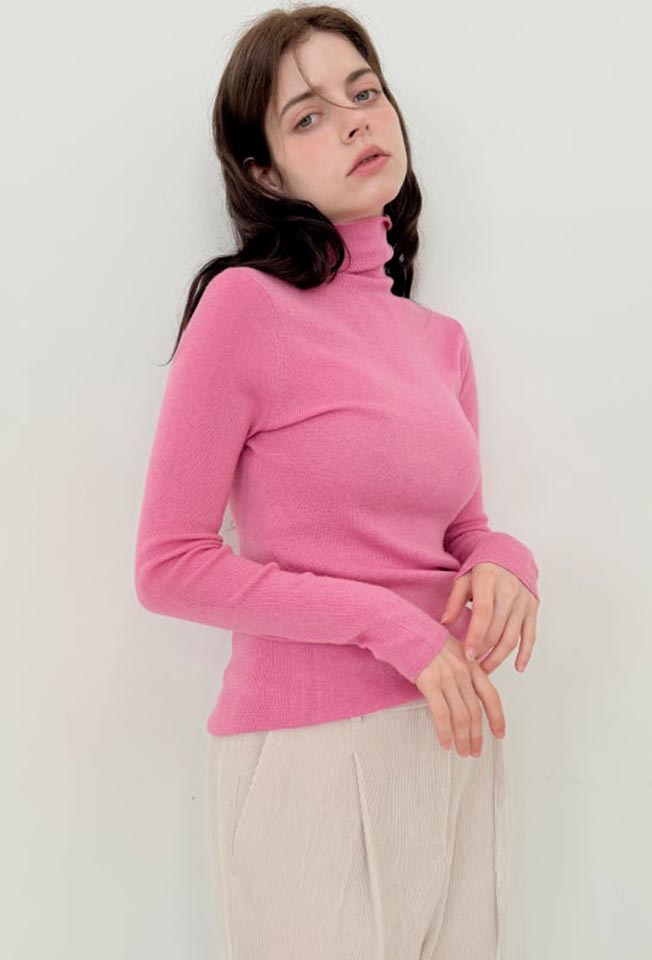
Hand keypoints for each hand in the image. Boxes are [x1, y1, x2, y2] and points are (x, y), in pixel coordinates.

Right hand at [414, 635, 505, 756]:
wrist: (403, 627)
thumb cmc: (423, 638)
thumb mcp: (452, 649)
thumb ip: (463, 669)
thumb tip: (468, 692)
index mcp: (471, 664)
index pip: (491, 695)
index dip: (497, 718)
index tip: (499, 734)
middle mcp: (462, 671)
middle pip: (475, 711)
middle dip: (477, 736)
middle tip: (475, 751)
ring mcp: (447, 677)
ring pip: (461, 716)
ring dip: (463, 739)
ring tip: (462, 751)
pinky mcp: (430, 683)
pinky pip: (442, 714)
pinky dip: (445, 732)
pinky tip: (445, 742)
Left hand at [442, 562, 538, 674]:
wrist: (509, 555)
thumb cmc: (482, 569)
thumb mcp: (464, 579)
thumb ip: (454, 601)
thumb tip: (444, 622)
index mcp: (489, 582)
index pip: (483, 614)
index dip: (475, 636)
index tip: (467, 655)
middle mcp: (509, 592)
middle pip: (497, 630)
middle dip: (483, 652)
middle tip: (470, 666)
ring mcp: (523, 601)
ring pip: (512, 637)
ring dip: (498, 658)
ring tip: (485, 670)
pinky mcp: (532, 608)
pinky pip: (530, 635)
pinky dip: (525, 654)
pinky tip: (517, 667)